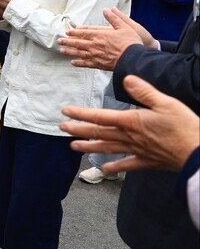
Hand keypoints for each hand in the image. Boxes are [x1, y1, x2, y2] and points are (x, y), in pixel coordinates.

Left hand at [58, 7, 156, 70]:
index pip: (83, 32)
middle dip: (67, 41)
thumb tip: (106, 9)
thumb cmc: (131, 42)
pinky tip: (72, 62)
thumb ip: (114, 18)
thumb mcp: (124, 26)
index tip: (67, 32)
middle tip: (59, 41)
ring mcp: (95, 55)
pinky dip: (78, 63)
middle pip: (77, 42)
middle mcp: (95, 45)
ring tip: (61, 50)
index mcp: (100, 35)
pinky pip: (85, 64)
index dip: (74, 32)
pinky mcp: (98, 64)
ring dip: (69, 51)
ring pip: (78, 53)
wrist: (134, 58)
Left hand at [61, 75, 198, 171]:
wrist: (198, 152)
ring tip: (73, 146)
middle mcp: (129, 137)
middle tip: (62, 128)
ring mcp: (136, 150)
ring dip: (88, 146)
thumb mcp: (166, 103)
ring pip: (106, 148)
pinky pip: (126, 165)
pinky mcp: (146, 161)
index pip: (100, 116)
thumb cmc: (184, 126)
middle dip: (78, 129)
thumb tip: (126, 79)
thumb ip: (144, 91)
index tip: (66, 112)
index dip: (81, 114)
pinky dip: (113, 166)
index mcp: (131, 121)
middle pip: (98, 133)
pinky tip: (103, 169)